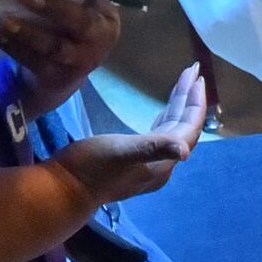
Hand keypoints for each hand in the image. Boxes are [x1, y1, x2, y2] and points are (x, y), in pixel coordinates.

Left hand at [0, 0, 122, 114]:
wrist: (78, 66)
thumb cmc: (81, 25)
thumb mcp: (89, 9)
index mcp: (105, 26)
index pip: (82, 17)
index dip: (55, 7)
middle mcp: (94, 49)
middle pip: (64, 39)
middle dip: (36, 27)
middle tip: (10, 12)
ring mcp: (76, 67)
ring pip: (48, 53)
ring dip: (22, 39)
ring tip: (1, 25)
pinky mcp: (58, 79)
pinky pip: (34, 64)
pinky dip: (14, 50)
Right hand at [51, 65, 209, 206]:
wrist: (63, 190)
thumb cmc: (90, 168)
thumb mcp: (121, 152)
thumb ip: (153, 148)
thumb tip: (185, 151)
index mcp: (163, 163)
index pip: (189, 130)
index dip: (196, 103)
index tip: (197, 76)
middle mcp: (160, 165)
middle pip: (183, 128)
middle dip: (188, 99)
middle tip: (192, 70)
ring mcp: (147, 165)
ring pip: (171, 131)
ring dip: (178, 107)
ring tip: (183, 82)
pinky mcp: (133, 162)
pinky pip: (158, 136)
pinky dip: (165, 118)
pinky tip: (165, 110)